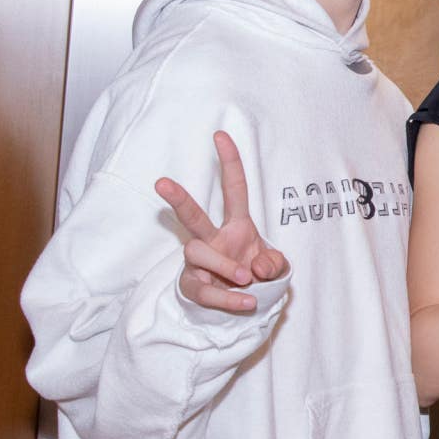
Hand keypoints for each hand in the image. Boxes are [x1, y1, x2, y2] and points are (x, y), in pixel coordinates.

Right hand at [155, 130, 289, 313]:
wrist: (246, 304)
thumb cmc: (258, 275)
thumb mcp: (276, 267)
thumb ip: (274, 263)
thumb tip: (257, 266)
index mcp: (238, 226)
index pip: (234, 190)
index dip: (230, 163)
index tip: (221, 135)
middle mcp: (213, 239)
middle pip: (192, 216)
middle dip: (178, 199)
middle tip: (162, 183)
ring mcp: (199, 262)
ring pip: (197, 253)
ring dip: (225, 266)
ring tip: (246, 278)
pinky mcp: (193, 285)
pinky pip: (205, 290)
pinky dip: (228, 298)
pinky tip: (247, 302)